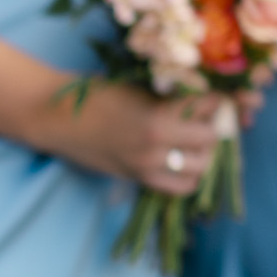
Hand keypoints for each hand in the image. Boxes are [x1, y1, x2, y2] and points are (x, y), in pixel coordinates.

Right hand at [56, 82, 228, 195]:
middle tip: (206, 119)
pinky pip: (179, 187)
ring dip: (203, 154)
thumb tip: (203, 102)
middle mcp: (158, 146)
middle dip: (212, 127)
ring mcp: (148, 167)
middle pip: (210, 141)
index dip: (218, 101)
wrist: (58, 118)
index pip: (209, 109)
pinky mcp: (138, 179)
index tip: (216, 98)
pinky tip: (181, 161)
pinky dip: (187, 176)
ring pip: (200, 169)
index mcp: (159, 117)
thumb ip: (171, 99)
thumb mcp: (139, 89)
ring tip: (195, 142)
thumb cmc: (95, 95)